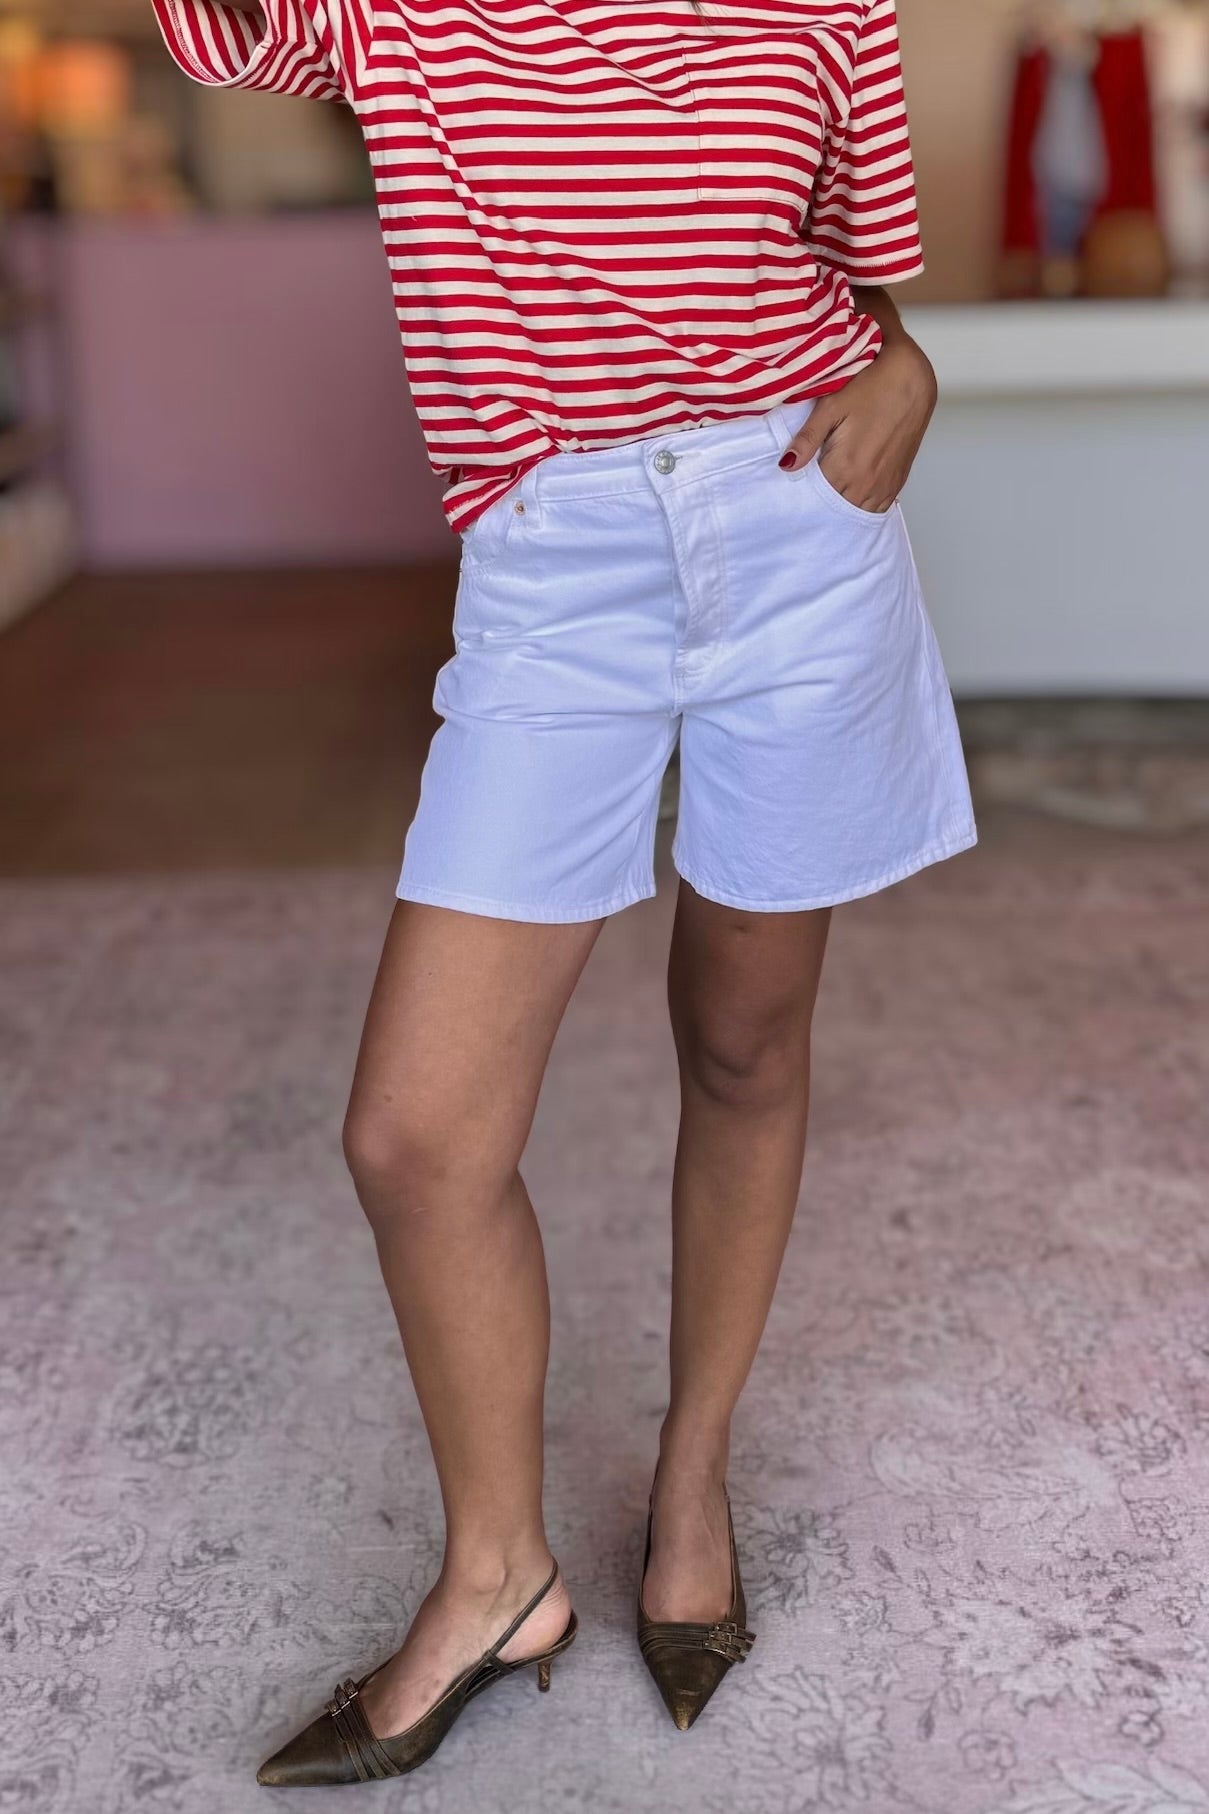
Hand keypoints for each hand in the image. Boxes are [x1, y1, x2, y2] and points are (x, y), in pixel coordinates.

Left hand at [778, 339, 937, 513]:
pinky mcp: (897, 482)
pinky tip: (854, 492)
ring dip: (842, 504)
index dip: (803, 493)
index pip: (814, 497)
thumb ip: (807, 439)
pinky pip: (876, 508)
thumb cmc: (870, 387)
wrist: (911, 380)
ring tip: (833, 490)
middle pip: (834, 508)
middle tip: (812, 488)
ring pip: (855, 511)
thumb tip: (786, 465)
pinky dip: (862, 504)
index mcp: (844, 466)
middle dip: (821, 502)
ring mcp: (883, 485)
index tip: (796, 487)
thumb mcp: (830, 407)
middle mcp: (865, 482)